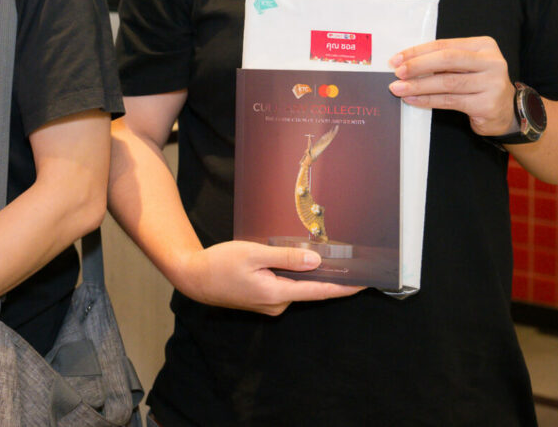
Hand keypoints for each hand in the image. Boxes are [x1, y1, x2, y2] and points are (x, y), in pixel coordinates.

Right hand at [175, 240, 364, 315]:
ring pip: (295, 285)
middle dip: (324, 273)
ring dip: (303, 271)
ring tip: (310, 251)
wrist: (193, 278)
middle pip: (309, 287)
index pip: (319, 292)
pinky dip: (290, 274)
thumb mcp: (253, 253)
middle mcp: (277, 304)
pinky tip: (285, 259)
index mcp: (277, 294)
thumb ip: (285, 257)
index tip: (364, 283)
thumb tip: (315, 261)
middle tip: (342, 255)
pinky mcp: (263, 300)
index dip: (343, 287)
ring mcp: (269, 304)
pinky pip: (284, 286)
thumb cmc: (219, 264)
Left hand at [388, 36, 515, 136]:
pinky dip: (428, 100)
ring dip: (419, 86)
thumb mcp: (466, 65)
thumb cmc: (479, 84)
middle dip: (418, 66)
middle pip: (447, 60)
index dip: (418, 52)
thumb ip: (443, 61)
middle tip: (397, 73)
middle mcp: (492, 62)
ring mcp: (492, 84)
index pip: (445, 45)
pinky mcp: (487, 104)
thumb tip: (405, 63)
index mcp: (484, 46)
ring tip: (399, 89)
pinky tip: (412, 99)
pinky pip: (450, 101)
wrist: (507, 110)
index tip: (396, 59)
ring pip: (447, 82)